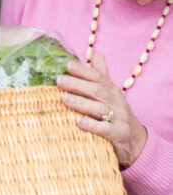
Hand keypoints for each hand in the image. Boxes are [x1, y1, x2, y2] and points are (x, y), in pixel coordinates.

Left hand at [56, 52, 146, 167]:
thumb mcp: (110, 93)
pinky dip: (92, 125)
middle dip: (77, 84)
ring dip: (81, 103)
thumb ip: (101, 75)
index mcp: (111, 89)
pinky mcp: (120, 134)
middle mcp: (116, 101)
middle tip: (59, 80)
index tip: (68, 65)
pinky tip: (78, 122)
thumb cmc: (115, 112)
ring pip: (100, 108)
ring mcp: (120, 118)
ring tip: (63, 99)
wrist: (135, 141)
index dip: (83, 70)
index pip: (97, 77)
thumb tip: (97, 53)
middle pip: (96, 90)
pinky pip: (106, 130)